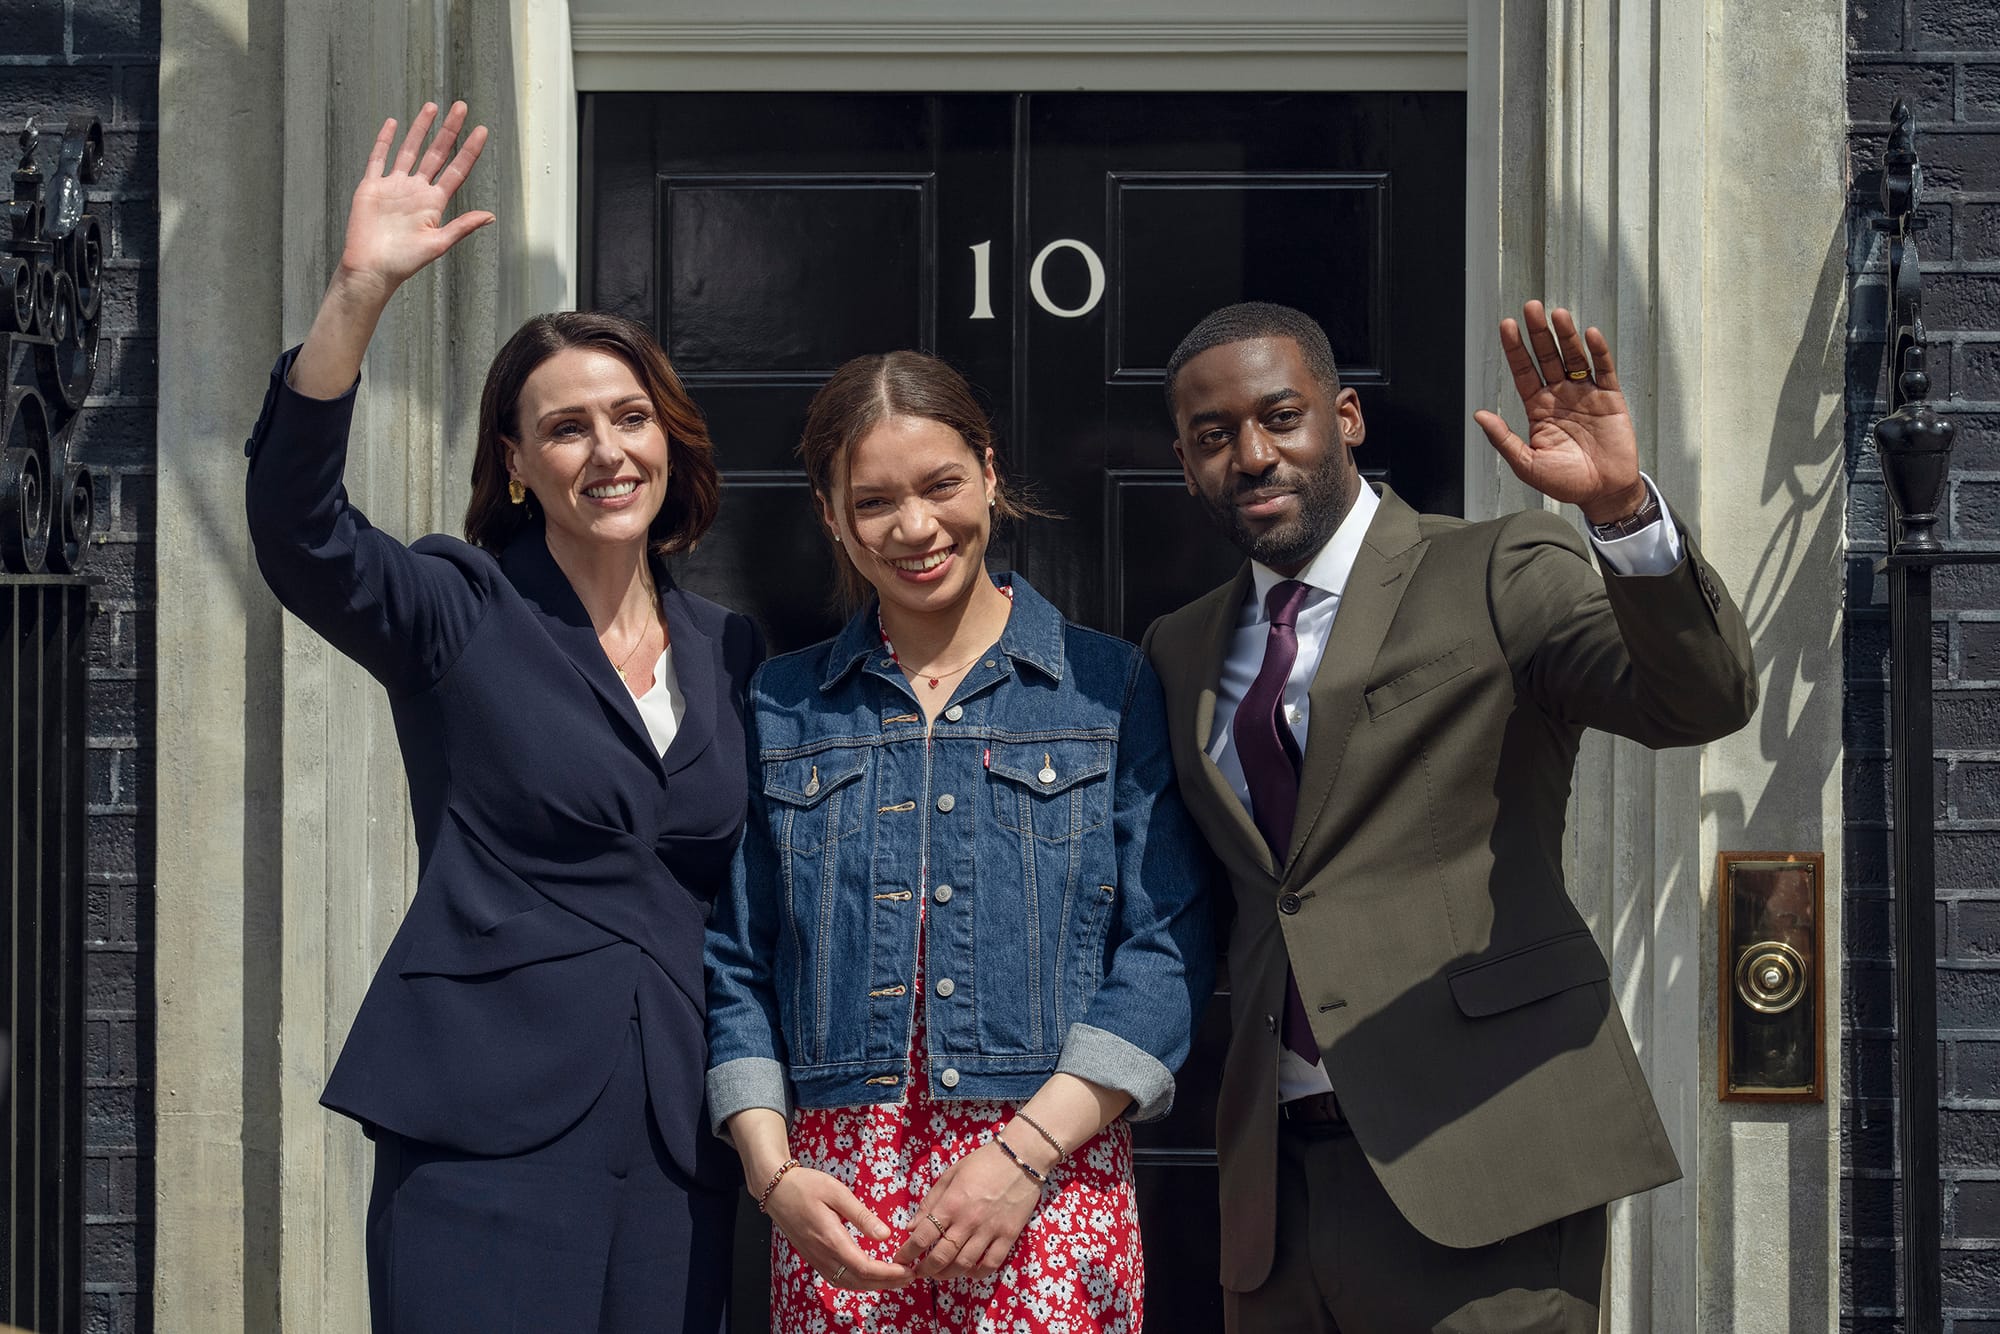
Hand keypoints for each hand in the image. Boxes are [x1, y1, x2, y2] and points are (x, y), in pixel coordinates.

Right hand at [336, 101, 494, 301]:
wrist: (371, 269)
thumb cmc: (404, 263)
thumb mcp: (438, 244)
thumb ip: (462, 226)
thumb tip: (490, 216)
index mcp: (434, 203)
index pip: (456, 170)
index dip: (469, 150)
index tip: (482, 130)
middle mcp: (416, 191)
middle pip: (436, 153)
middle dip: (449, 130)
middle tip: (461, 106)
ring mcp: (394, 186)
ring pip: (409, 149)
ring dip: (421, 129)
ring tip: (432, 107)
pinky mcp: (371, 187)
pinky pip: (379, 158)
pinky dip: (384, 140)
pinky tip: (392, 123)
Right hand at [764, 1166, 912, 1292]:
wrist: (776, 1190)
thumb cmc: (807, 1186)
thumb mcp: (837, 1192)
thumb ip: (861, 1215)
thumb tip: (885, 1235)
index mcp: (831, 1239)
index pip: (864, 1267)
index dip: (888, 1273)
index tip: (907, 1270)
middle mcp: (823, 1255)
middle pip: (859, 1281)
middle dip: (886, 1283)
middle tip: (909, 1276)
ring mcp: (816, 1259)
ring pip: (848, 1283)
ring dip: (873, 1285)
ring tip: (894, 1279)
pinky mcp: (813, 1258)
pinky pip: (838, 1279)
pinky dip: (857, 1282)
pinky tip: (869, 1276)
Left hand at [892, 1140, 1042, 1280]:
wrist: (1020, 1158)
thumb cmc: (982, 1163)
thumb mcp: (950, 1175)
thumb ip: (930, 1202)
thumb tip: (911, 1228)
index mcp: (951, 1204)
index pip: (922, 1236)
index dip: (907, 1252)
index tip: (900, 1259)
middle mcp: (968, 1221)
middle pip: (941, 1257)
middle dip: (925, 1269)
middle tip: (918, 1271)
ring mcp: (989, 1230)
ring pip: (964, 1264)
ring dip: (948, 1274)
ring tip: (940, 1273)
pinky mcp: (1008, 1236)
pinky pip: (991, 1264)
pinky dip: (977, 1273)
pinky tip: (969, 1271)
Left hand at [1473, 300, 1647, 524]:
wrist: (1603, 493)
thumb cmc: (1565, 482)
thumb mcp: (1527, 464)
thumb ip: (1504, 439)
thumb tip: (1480, 415)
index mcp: (1538, 408)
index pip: (1524, 371)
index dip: (1516, 349)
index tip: (1507, 326)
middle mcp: (1560, 395)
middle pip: (1548, 356)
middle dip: (1538, 333)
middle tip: (1530, 308)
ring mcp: (1586, 393)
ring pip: (1574, 357)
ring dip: (1566, 336)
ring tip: (1557, 315)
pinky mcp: (1611, 398)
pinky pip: (1604, 369)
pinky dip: (1598, 351)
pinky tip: (1589, 334)